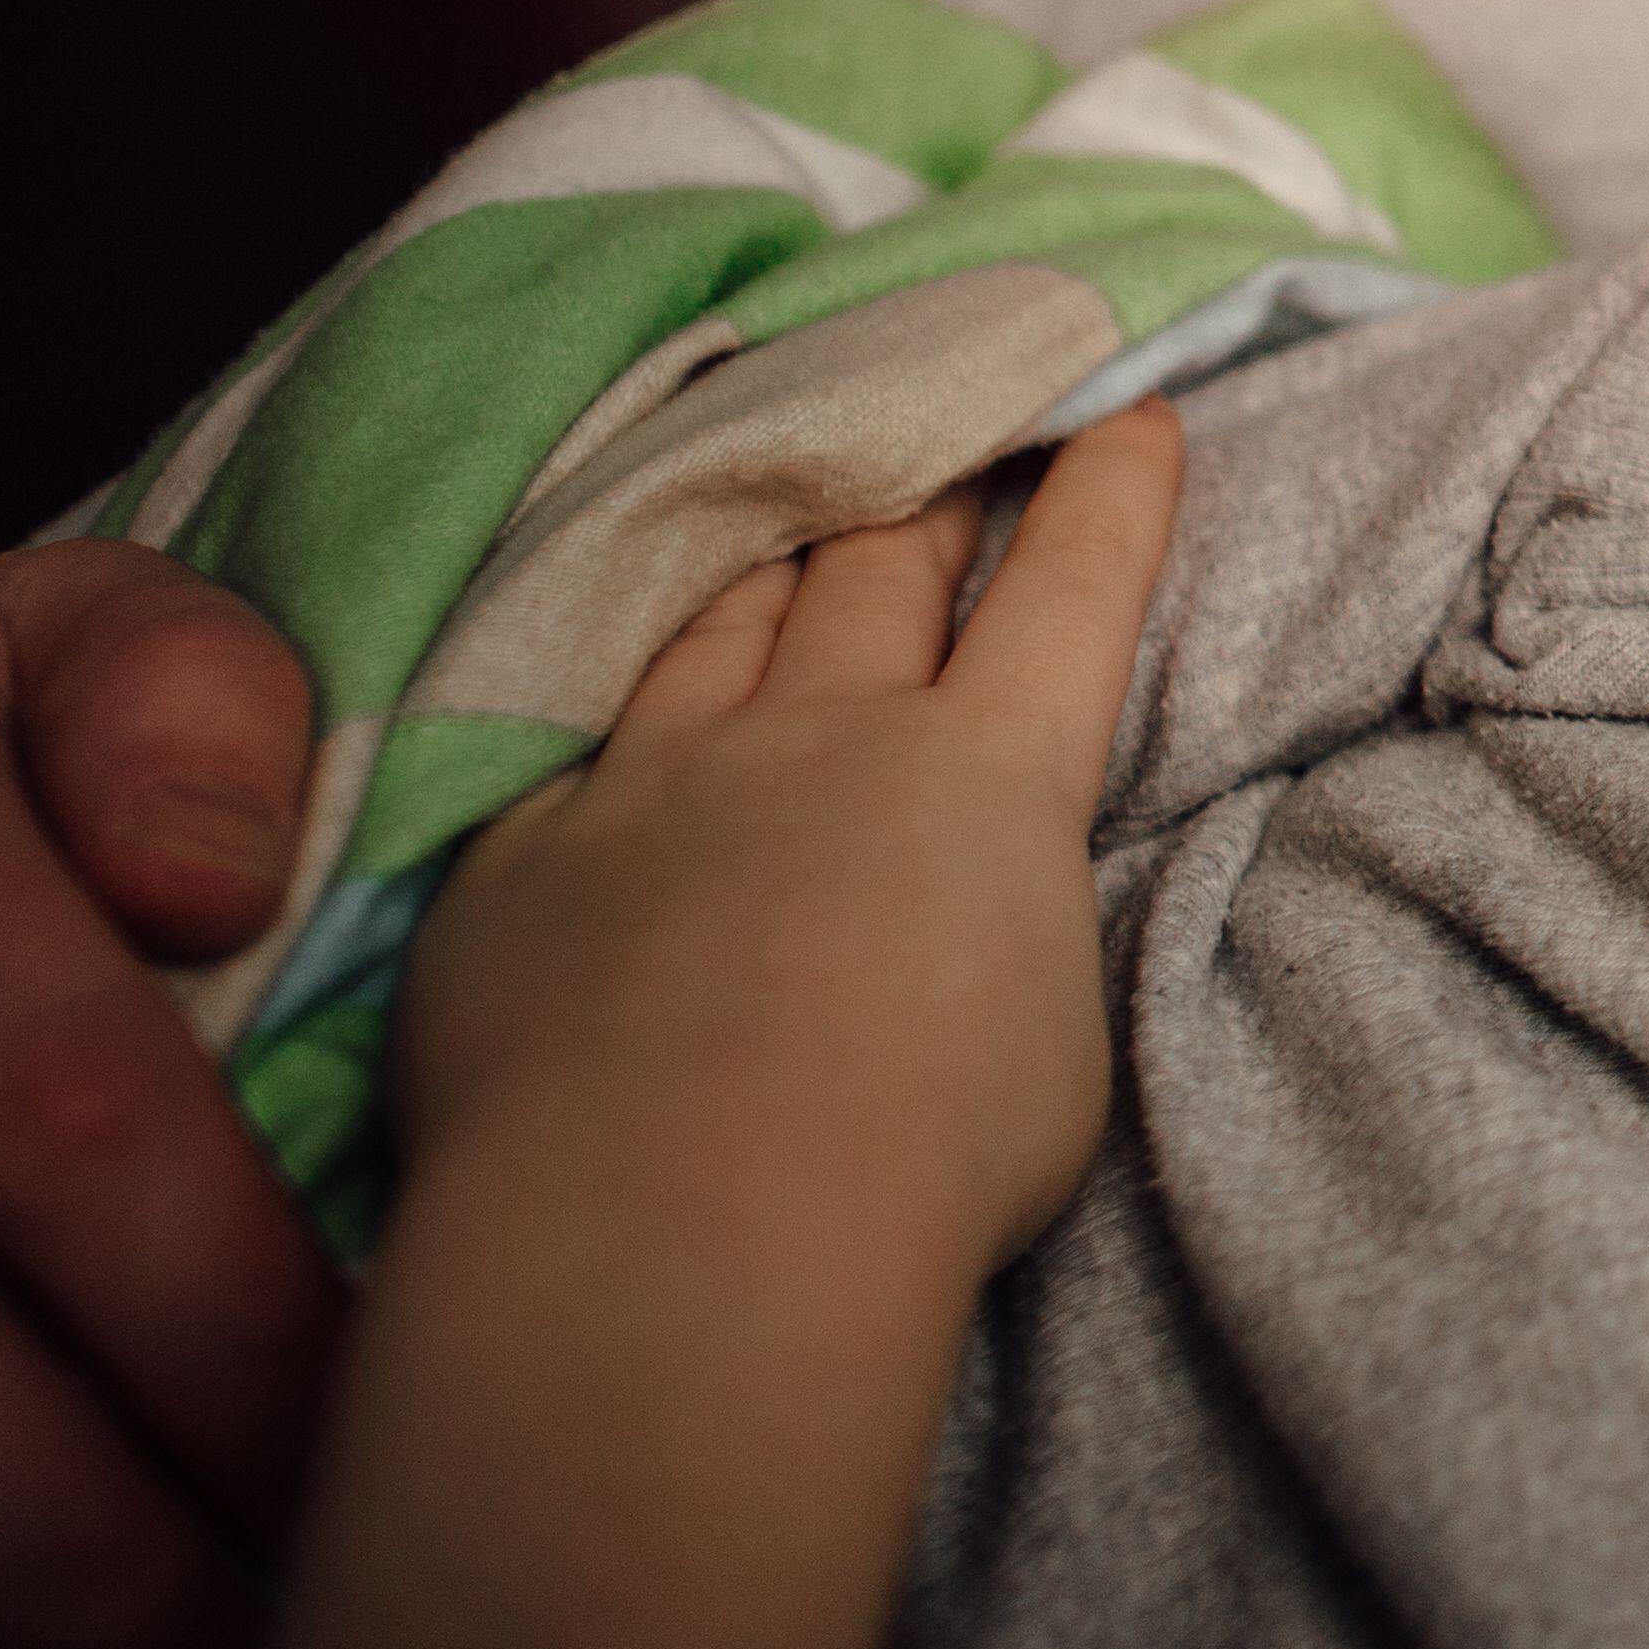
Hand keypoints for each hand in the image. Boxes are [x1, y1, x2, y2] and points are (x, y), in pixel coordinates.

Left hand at [387, 406, 1182, 1286]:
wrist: (682, 1235)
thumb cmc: (918, 1167)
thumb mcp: (1047, 1040)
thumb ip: (1001, 935)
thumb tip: (956, 918)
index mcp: (989, 776)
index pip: (1073, 589)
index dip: (1108, 491)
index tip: (1129, 414)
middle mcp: (822, 736)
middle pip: (881, 566)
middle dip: (925, 496)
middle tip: (940, 455)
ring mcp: (657, 781)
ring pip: (720, 622)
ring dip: (766, 575)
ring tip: (779, 547)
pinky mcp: (518, 858)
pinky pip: (567, 753)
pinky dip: (612, 728)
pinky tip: (603, 739)